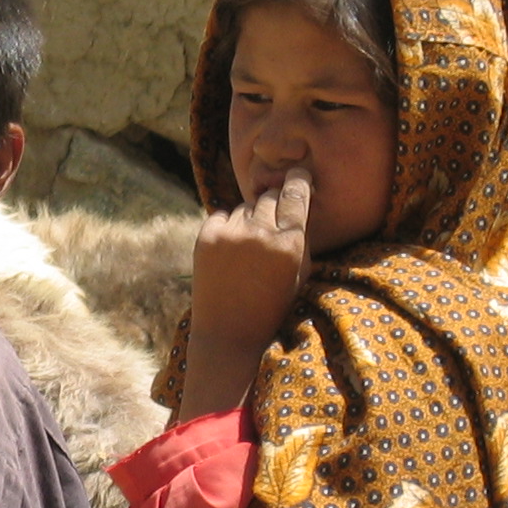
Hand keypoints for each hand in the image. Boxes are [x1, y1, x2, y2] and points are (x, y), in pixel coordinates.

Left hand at [179, 166, 311, 419]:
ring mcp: (231, 234)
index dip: (298, 180)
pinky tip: (232, 251)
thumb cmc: (271, 306)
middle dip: (274, 204)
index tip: (298, 174)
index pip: (295, 194)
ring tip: (250, 248)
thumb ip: (300, 236)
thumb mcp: (300, 274)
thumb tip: (295, 199)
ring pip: (246, 206)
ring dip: (251, 218)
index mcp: (289, 244)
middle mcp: (260, 233)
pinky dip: (229, 226)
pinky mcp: (206, 236)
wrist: (228, 333)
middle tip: (271, 224)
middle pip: (270, 196)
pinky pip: (223, 214)